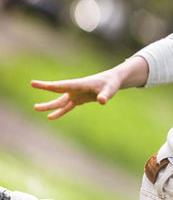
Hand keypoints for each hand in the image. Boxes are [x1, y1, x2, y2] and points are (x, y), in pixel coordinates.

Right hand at [30, 56, 146, 119]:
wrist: (111, 82)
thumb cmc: (111, 84)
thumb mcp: (111, 90)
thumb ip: (105, 95)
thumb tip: (102, 101)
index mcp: (81, 84)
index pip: (67, 84)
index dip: (57, 85)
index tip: (46, 85)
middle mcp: (75, 89)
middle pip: (58, 89)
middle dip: (46, 86)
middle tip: (32, 83)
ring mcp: (75, 94)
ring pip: (60, 101)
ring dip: (49, 105)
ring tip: (36, 107)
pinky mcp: (77, 100)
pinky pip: (66, 107)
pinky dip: (59, 112)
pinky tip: (51, 117)